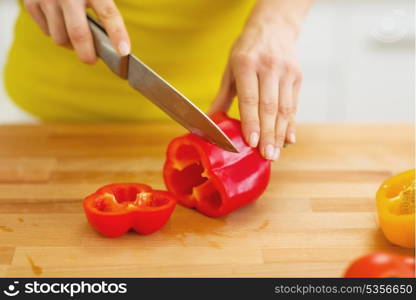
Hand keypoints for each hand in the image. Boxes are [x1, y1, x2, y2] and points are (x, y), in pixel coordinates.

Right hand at [24, 0, 129, 62]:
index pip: (108, 14)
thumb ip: (102, 13)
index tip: (124, 53)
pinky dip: (56, 33)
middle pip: (79, 34)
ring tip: (77, 38)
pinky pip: (47, 32)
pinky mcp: (31, 2)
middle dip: (87, 54)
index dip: (118, 35)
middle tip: (92, 60)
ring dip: (71, 45)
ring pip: (60, 38)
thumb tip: (109, 47)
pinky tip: (60, 23)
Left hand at [210, 0, 308, 160]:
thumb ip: (223, 95)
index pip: (250, 98)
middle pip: (269, 107)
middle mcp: (269, 68)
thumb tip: (212, 120)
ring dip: (280, 134)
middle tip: (266, 156)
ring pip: (284, 109)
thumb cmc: (248, 49)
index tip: (252, 142)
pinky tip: (288, 139)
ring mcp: (286, 72)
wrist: (274, 26)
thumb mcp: (231, 67)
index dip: (251, 122)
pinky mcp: (297, 77)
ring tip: (275, 153)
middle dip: (268, 135)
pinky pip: (293, 105)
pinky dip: (291, 124)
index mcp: (247, 64)